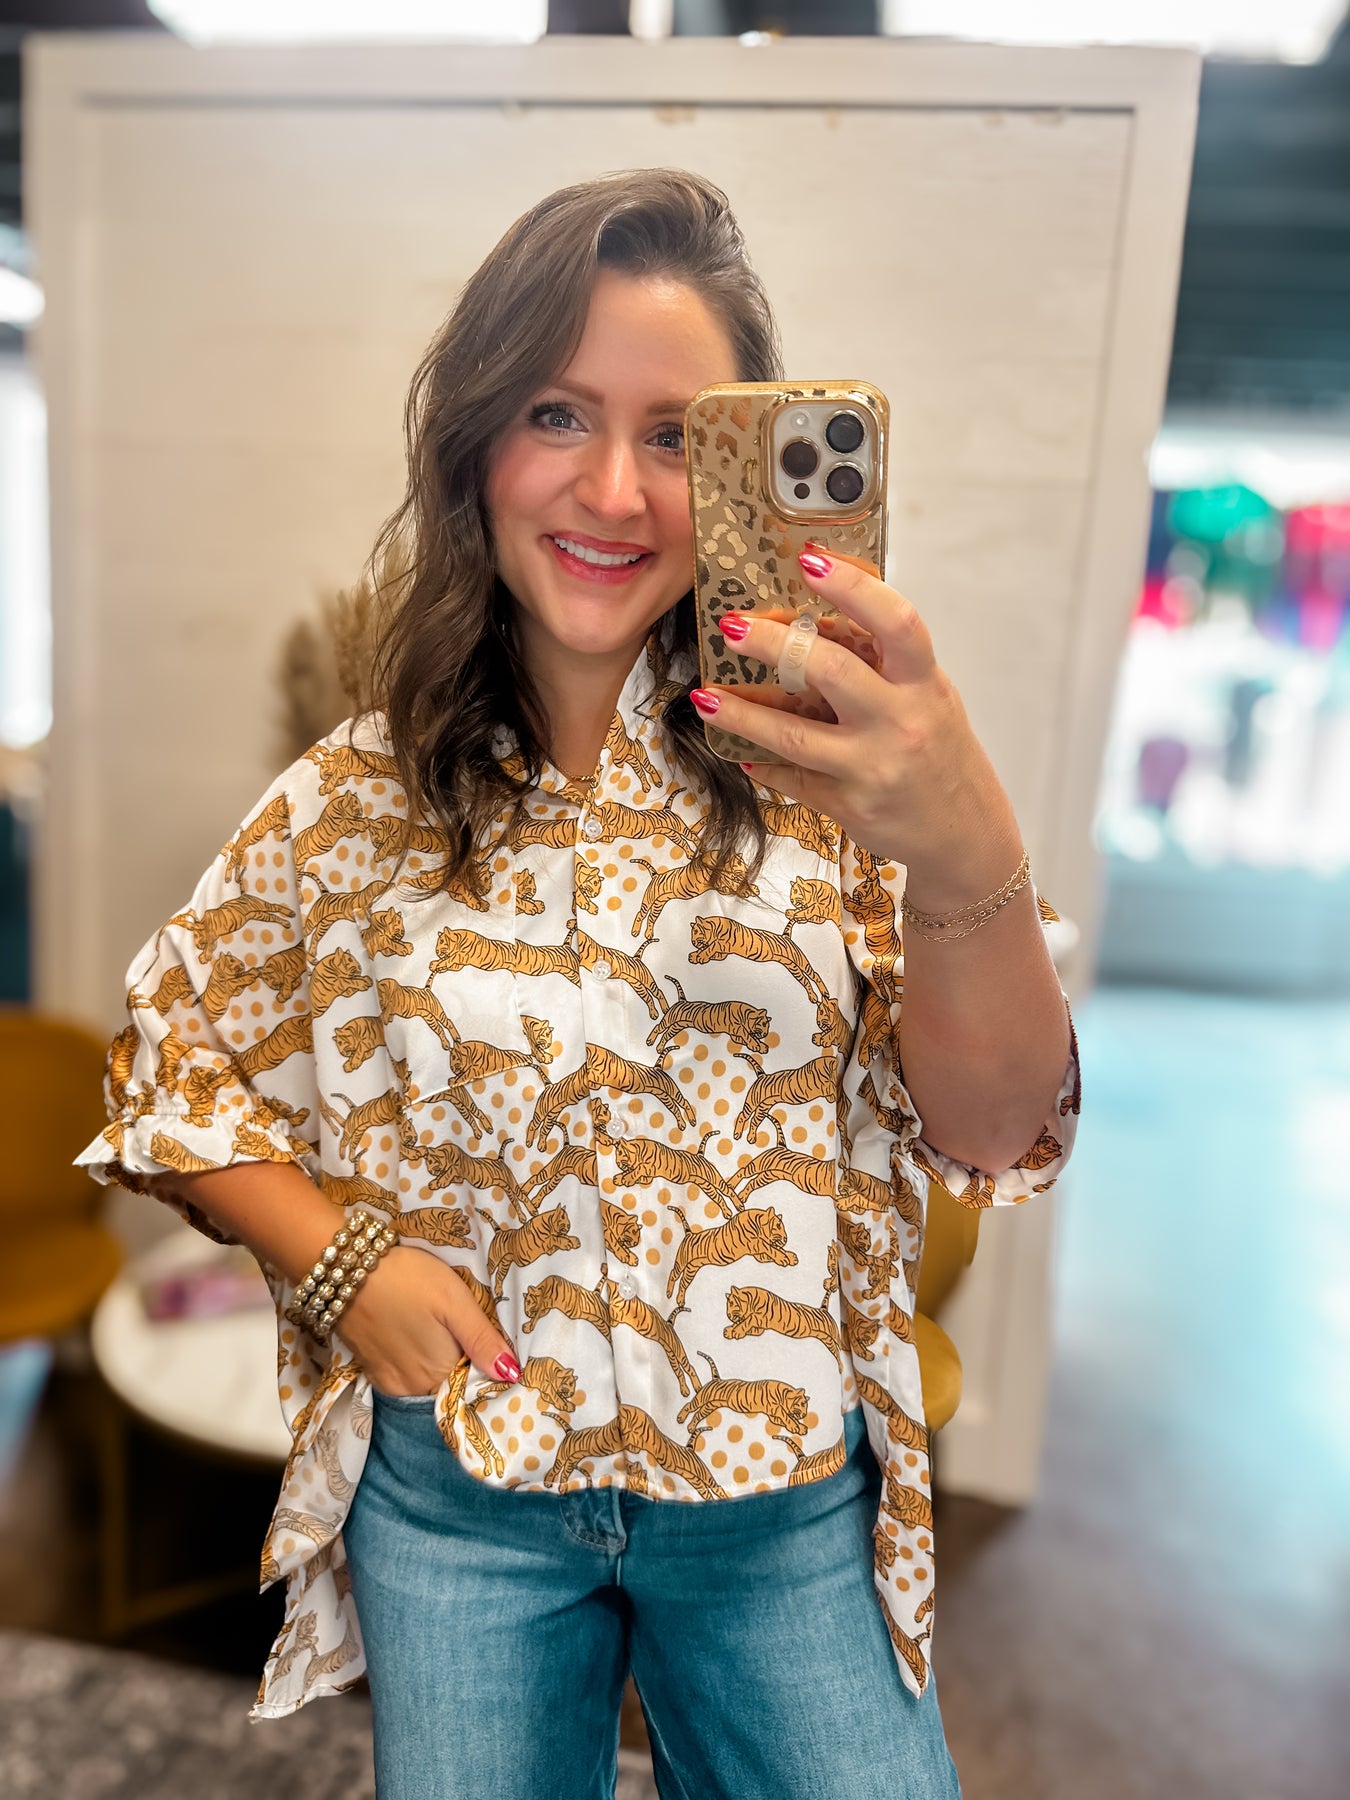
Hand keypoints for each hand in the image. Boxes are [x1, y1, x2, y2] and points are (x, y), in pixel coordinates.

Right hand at [336, 1246, 519, 1396]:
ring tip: (435, 1324)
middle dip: (460, 1358)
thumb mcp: (454, 1300)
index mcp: (440, 1372)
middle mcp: (414, 1387)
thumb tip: (511, 1375)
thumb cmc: (407, 1278)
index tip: (483, 1337)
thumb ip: (482, 1339)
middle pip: (449, 1379)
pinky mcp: (370, 1369)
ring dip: (435, 1358)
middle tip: (458, 1323)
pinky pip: (403, 1374)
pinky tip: (414, 1330)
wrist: (345, 1267)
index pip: (473, 1380)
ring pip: (426, 1377)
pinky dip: (412, 1359)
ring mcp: (389, 1381)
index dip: (483, 1360)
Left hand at [691, 548, 1022, 909]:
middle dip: (774, 646)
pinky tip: (737, 747)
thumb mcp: (929, 697)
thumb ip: (885, 663)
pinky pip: (794, 779)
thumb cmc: (941, 752)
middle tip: (733, 627)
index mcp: (924, 684)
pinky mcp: (850, 804)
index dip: (853, 587)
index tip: (809, 561)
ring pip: (796, 736)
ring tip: (706, 696)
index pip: (895, 622)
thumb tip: (818, 622)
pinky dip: (761, 761)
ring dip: (744, 714)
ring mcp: (873, 767)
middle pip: (832, 671)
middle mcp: (901, 722)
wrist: (965, 831)